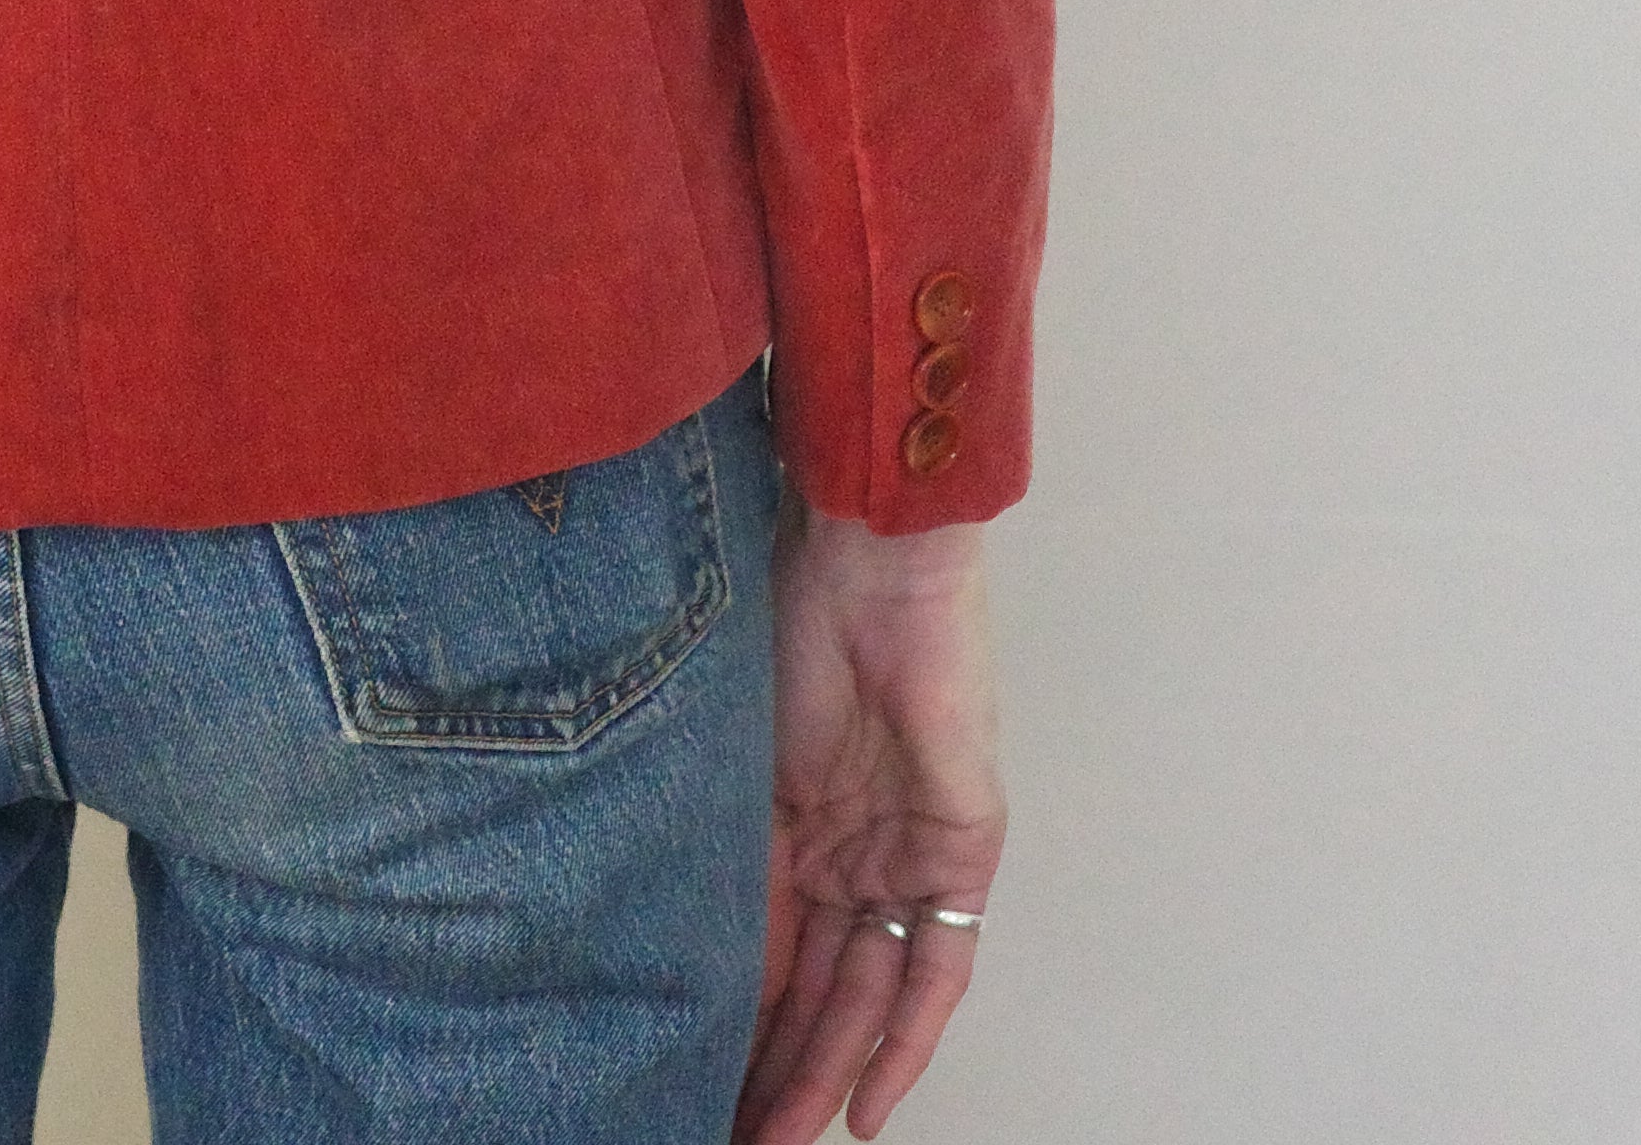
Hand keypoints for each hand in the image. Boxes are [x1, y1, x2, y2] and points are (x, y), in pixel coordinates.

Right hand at [731, 494, 1008, 1144]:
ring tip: (788, 1138)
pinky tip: (868, 1102)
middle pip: (821, 991)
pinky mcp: (964, 852)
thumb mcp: (737, 752)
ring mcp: (910, 855)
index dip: (737, 1024)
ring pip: (870, 996)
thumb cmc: (787, 612)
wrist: (868, 555)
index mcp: (797, 825)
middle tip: (739, 1134)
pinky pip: (938, 970)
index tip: (695, 1083)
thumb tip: (676, 945)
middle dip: (779, 1071)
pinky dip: (906, 1042)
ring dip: (830, 1072)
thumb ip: (725, 848)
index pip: (769, 952)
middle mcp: (856, 852)